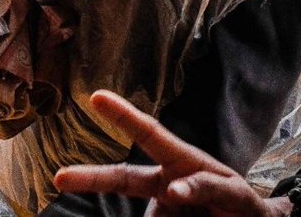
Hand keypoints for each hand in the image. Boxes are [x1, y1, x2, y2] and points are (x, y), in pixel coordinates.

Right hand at [54, 90, 288, 216]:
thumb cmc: (240, 205)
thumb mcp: (233, 193)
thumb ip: (204, 187)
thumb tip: (171, 191)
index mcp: (180, 162)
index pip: (149, 133)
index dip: (122, 114)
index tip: (96, 97)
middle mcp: (163, 182)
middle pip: (123, 179)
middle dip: (91, 178)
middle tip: (60, 178)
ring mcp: (161, 207)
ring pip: (152, 216)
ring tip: (201, 214)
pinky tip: (188, 216)